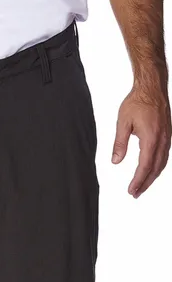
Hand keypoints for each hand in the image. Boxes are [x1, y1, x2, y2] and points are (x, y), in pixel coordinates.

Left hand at [112, 83, 170, 197]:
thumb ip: (119, 143)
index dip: (138, 180)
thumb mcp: (123, 122)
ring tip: (142, 186)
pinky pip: (165, 155)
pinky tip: (151, 171)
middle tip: (135, 194)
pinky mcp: (167, 135)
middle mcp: (162, 140)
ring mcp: (167, 138)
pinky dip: (158, 167)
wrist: (152, 88)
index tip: (131, 190)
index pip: (144, 166)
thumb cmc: (137, 102)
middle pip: (155, 168)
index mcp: (151, 138)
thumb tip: (115, 161)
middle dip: (145, 183)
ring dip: (152, 177)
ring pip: (162, 163)